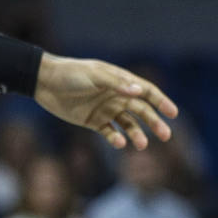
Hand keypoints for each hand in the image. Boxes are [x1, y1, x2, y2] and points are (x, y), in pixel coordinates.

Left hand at [34, 54, 177, 148]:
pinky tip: (118, 141)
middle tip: (166, 135)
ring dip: (137, 134)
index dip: (161, 101)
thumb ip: (116, 84)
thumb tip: (140, 92)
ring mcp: (105, 109)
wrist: (43, 82)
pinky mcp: (93, 121)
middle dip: (154, 122)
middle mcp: (115, 96)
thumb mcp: (94, 75)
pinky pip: (110, 133)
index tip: (173, 113)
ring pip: (129, 125)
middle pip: (141, 111)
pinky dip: (116, 139)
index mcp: (118, 81)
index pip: (145, 91)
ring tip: (141, 144)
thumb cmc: (70, 73)